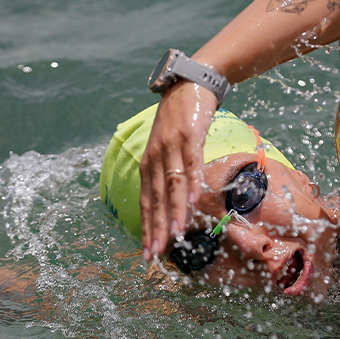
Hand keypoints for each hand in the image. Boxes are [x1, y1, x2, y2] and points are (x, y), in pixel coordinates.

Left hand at [139, 81, 216, 260]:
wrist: (190, 85)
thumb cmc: (180, 120)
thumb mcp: (168, 148)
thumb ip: (169, 172)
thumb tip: (176, 201)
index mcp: (148, 164)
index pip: (146, 202)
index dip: (146, 228)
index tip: (148, 252)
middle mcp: (156, 157)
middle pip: (156, 199)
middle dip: (156, 228)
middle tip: (156, 253)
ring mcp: (172, 147)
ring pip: (172, 185)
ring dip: (174, 212)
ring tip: (176, 234)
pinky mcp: (190, 137)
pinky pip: (191, 164)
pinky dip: (191, 184)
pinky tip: (193, 201)